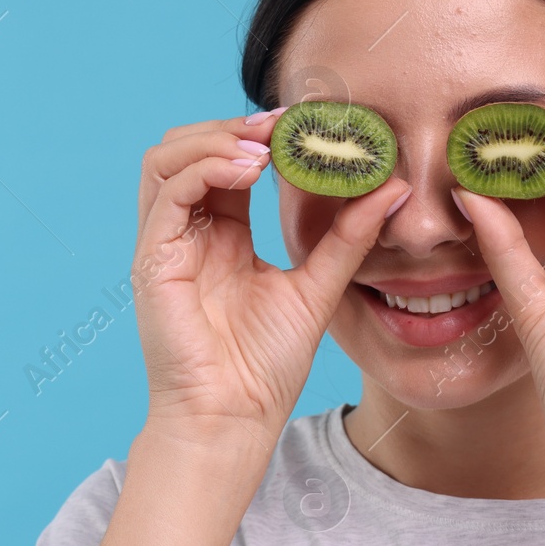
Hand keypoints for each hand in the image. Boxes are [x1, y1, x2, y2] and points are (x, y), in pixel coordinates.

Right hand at [132, 107, 410, 457]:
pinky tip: (249, 170)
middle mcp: (186, 234)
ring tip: (264, 145)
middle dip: (233, 127)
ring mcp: (164, 245)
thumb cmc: (265, 368)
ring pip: (166, 159)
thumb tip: (392, 186)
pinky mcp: (152, 260)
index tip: (304, 125)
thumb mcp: (318, 287)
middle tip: (284, 126)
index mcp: (219, 236)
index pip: (226, 162)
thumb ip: (348, 237)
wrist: (234, 419)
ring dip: (214, 139)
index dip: (259, 135)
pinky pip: (168, 191)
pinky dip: (205, 168)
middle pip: (187, 149)